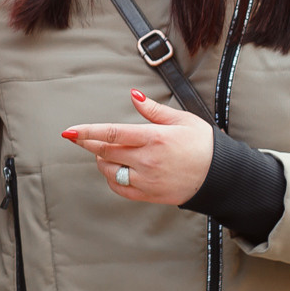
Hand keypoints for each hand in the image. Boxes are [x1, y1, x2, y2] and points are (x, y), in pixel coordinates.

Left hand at [62, 91, 213, 205]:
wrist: (220, 175)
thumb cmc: (203, 144)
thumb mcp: (181, 119)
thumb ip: (153, 110)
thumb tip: (133, 95)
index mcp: (154, 138)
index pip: (112, 133)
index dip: (87, 132)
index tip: (69, 131)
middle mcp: (147, 160)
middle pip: (105, 152)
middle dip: (88, 143)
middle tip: (78, 137)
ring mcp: (147, 179)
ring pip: (110, 171)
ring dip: (101, 160)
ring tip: (103, 152)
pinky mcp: (149, 194)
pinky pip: (120, 188)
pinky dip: (111, 179)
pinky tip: (114, 170)